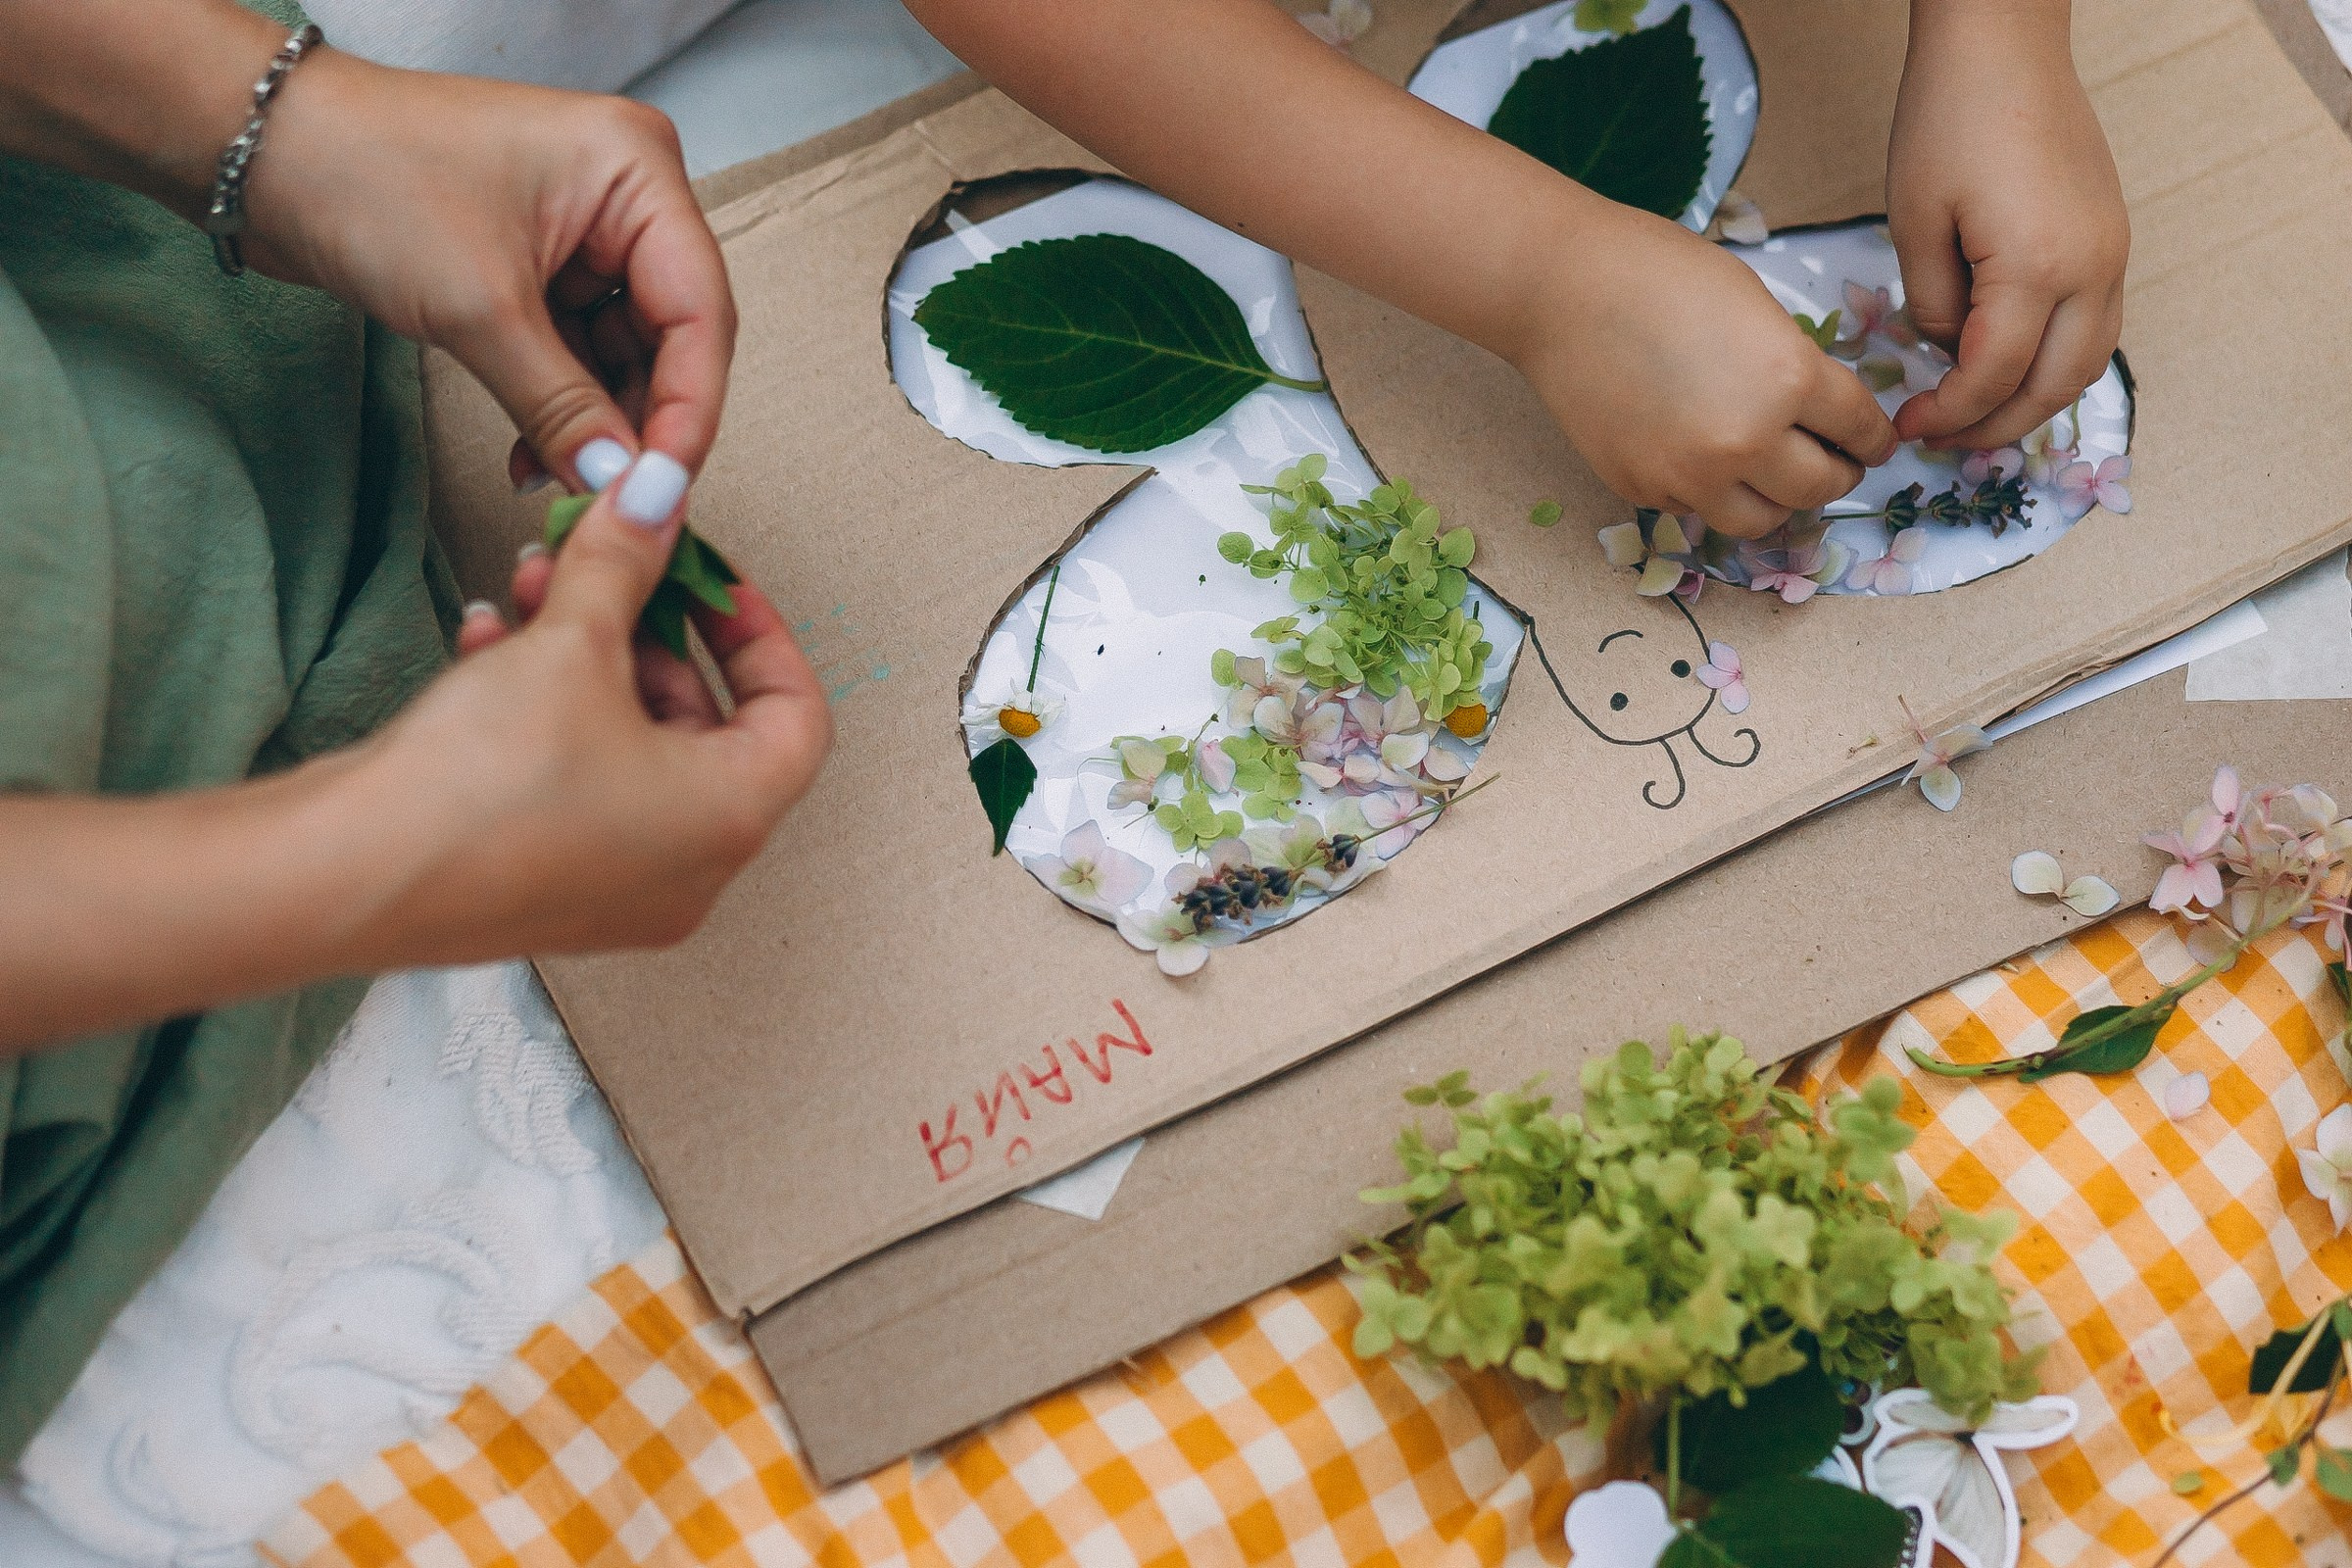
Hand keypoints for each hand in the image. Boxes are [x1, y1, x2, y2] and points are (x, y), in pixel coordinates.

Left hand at [242, 45, 734, 489]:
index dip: (688, 409)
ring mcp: (585, 230)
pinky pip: (579, 350)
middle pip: (672, 335)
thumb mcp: (480, 308)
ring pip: (625, 353)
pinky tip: (534, 455)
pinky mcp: (543, 262)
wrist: (257, 152)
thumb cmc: (365, 178)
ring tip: (557, 483)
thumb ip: (565, 406)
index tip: (662, 488)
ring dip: (595, 425)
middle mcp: (625, 194)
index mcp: (636, 169)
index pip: (699, 310)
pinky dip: (561, 406)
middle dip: (640, 421)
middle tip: (614, 500)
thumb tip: (622, 486)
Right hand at [342, 464, 830, 962]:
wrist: (348, 877)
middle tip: (607, 567)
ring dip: (587, 659)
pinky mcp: (549, 888)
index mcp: (731, 819)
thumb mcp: (572, 645)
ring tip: (535, 591)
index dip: (759, 634)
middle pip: (707, 726)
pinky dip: (548, 714)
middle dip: (648, 632)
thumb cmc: (483, 786)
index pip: (797, 716)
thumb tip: (657, 496)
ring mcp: (620, 891)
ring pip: (632, 747)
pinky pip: (577, 783)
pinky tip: (488, 646)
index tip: (709, 580)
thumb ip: (625, 562)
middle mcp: (692, 871)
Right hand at [1513, 201, 1898, 538]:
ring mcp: (1688, 474)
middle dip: (1837, 474)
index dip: (1875, 438)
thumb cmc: (1659, 274)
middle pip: (1818, 488)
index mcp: (1788, 380)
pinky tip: (1699, 454)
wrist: (1561, 290)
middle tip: (1835, 463)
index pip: (1860, 431)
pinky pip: (1695, 508)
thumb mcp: (1756, 308)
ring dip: (1776, 500)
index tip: (1874, 443)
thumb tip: (1813, 416)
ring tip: (1771, 475)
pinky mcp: (1641, 487)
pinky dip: (1709, 491)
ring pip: (1760, 520)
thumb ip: (1792, 366)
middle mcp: (1745, 440)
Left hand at [1887, 0, 2126, 448]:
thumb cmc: (1948, 122)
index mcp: (2037, 268)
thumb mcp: (1915, 224)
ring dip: (2033, 402)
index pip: (1993, 376)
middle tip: (1943, 440)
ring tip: (1976, 418)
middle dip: (1996, 426)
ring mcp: (2113, 254)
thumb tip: (1953, 349)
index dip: (1949, 413)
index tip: (1909, 425)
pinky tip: (2010, 369)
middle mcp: (2092, 269)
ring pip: (2086, 363)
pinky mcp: (2113, 238)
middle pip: (2053, 386)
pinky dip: (2056, 362)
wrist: (2005, 46)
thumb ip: (1934, 304)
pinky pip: (2096, 325)